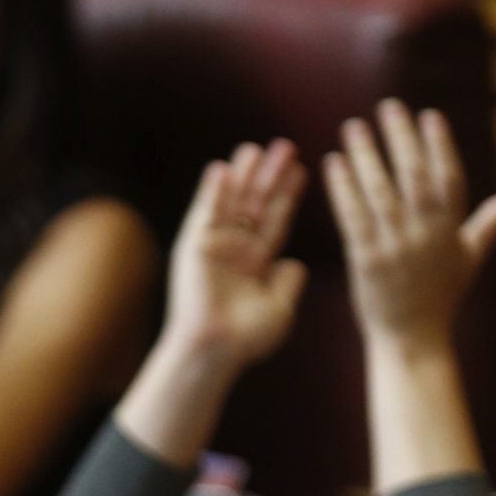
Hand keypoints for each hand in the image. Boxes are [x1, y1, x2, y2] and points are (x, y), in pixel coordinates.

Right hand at [160, 139, 306, 377]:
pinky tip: (222, 168)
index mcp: (258, 262)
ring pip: (232, 203)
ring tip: (254, 149)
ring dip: (242, 176)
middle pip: (257, 204)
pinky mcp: (194, 247)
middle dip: (270, 176)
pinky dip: (212, 192)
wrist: (214, 349)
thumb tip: (295, 264)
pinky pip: (204, 213)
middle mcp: (237, 250)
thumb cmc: (247, 338)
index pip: (277, 220)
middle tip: (284, 146)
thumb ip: (289, 282)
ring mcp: (214, 246)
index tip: (302, 170)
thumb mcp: (280, 309)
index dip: (288, 195)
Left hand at [325, 100, 495, 347]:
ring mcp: (395, 247)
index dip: (440, 145)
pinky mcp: (366, 260)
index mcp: (450, 231)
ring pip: (380, 192)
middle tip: (388, 106)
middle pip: (414, 176)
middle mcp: (425, 235)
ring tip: (354, 127)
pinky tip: (333, 162)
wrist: (412, 341)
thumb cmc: (440, 299)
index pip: (449, 178)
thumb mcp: (469, 260)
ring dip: (367, 155)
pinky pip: (354, 216)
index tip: (428, 115)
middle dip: (401, 138)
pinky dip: (343, 188)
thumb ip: (489, 225)